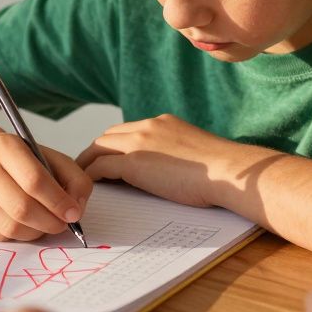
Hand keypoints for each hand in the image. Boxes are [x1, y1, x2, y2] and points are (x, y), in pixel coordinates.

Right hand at [0, 134, 91, 241]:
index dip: (59, 202)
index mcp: (5, 146)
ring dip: (36, 232)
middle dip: (50, 222)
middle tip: (62, 224)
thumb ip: (73, 179)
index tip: (73, 213)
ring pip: (11, 227)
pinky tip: (24, 224)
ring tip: (44, 223)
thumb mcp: (49, 158)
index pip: (35, 180)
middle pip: (22, 208)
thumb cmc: (19, 161)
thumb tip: (75, 210)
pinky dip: (19, 236)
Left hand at [76, 114, 249, 207]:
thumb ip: (176, 154)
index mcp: (163, 122)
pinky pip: (100, 167)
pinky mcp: (134, 162)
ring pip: (99, 148)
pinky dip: (91, 176)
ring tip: (81, 180)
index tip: (107, 159)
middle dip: (96, 152)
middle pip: (108, 136)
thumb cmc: (223, 172)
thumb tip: (168, 171)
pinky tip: (89, 188)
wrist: (231, 173)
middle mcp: (148, 126)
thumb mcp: (194, 153)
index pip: (127, 130)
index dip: (114, 146)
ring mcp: (140, 142)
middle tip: (87, 170)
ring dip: (88, 163)